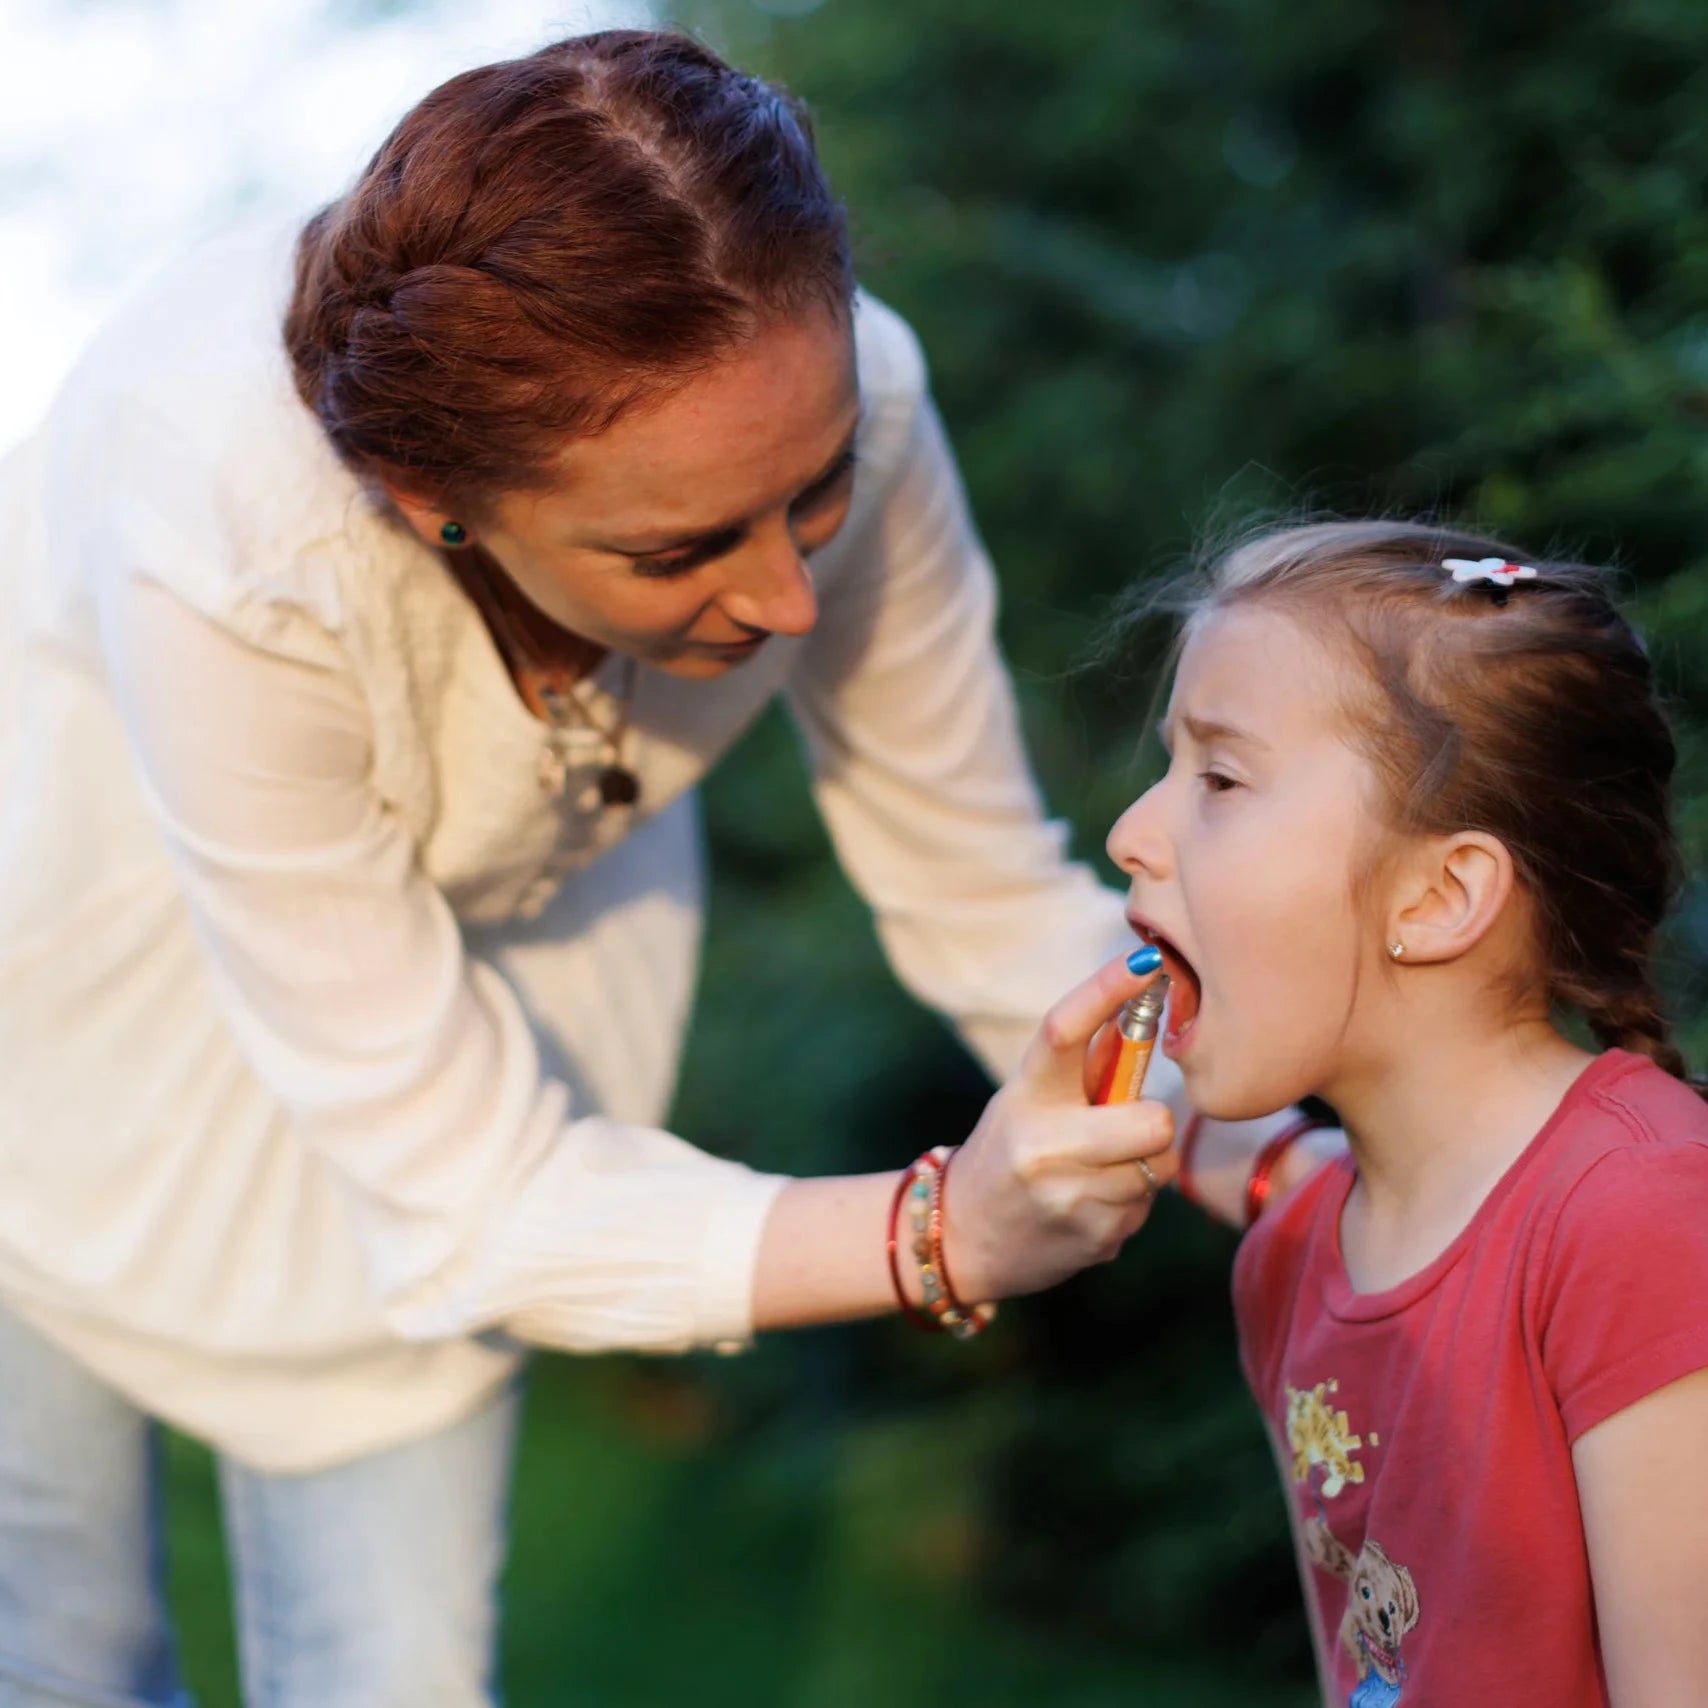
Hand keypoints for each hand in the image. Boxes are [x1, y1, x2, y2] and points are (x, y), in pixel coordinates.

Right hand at [942, 954, 1177, 1301]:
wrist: (967, 1238)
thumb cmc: (1011, 1151)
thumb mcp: (1031, 1099)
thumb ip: (1085, 1064)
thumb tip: (1144, 1005)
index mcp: (1026, 1094)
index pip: (1064, 1030)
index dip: (1106, 990)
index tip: (1146, 961)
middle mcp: (1043, 1144)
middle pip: (1153, 1120)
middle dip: (1153, 1123)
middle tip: (1128, 1128)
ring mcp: (1069, 1196)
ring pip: (1159, 1165)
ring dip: (1142, 1166)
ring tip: (1096, 1172)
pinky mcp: (1095, 1239)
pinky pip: (1147, 1206)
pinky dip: (1129, 1204)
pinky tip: (1089, 1207)